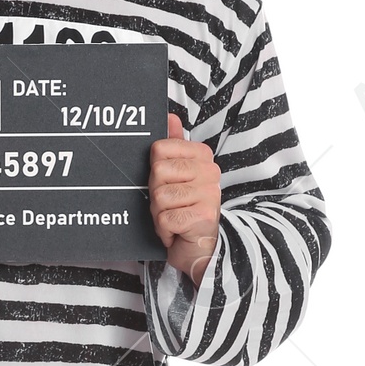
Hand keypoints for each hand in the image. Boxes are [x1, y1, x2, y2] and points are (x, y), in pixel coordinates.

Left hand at [148, 112, 220, 283]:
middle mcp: (210, 171)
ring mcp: (209, 193)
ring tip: (174, 219)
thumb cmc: (184, 211)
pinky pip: (165, 218)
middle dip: (155, 195)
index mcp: (202, 156)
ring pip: (159, 197)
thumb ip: (173, 146)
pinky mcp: (203, 216)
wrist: (201, 250)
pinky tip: (177, 232)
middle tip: (170, 206)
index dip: (154, 172)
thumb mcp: (176, 176)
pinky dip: (164, 230)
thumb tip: (169, 116)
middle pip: (157, 171)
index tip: (168, 185)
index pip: (159, 149)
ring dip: (159, 215)